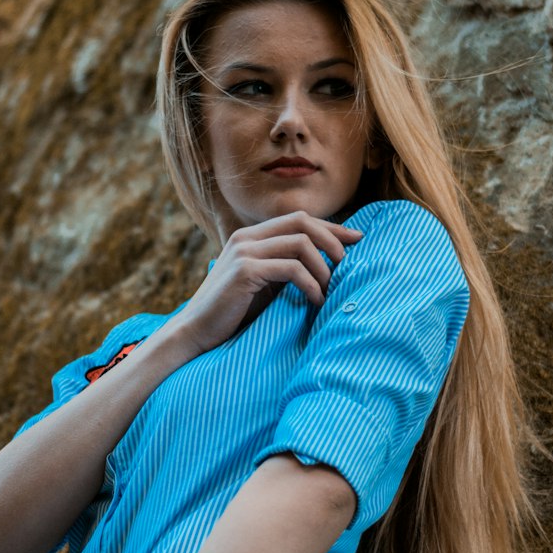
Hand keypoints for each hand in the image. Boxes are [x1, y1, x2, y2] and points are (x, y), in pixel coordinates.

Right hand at [170, 210, 362, 355]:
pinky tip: (315, 300)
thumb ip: (284, 268)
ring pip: (301, 243)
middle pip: (303, 222)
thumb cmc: (231, 313)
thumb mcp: (263, 284)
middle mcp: (247, 237)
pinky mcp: (245, 271)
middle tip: (349, 264)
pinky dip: (311, 284)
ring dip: (323, 266)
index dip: (331, 228)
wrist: (194, 333)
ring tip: (331, 289)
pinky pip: (292, 268)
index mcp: (251, 236)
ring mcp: (244, 251)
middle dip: (333, 239)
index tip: (358, 239)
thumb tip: (326, 264)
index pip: (299, 219)